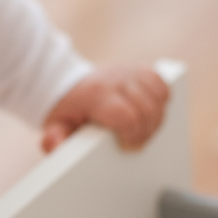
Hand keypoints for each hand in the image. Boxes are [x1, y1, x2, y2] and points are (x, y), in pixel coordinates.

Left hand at [41, 66, 168, 152]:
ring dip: (155, 119)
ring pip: (158, 98)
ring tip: (142, 131)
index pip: (125, 116)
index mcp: (96, 94)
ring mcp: (130, 72)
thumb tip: (56, 146)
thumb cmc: (68, 110)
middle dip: (145, 132)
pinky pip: (163, 87)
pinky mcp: (142, 70)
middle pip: (146, 110)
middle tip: (135, 144)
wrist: (70, 84)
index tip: (127, 147)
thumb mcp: (56, 125)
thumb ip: (54, 138)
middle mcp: (116, 79)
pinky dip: (161, 103)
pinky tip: (149, 115)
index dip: (132, 135)